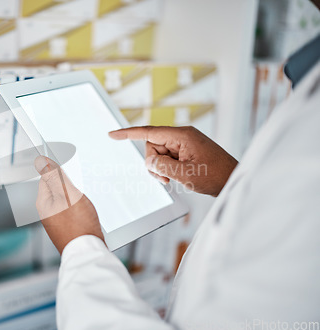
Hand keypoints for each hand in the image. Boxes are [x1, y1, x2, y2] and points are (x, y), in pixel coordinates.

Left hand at [34, 156, 103, 252]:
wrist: (88, 252)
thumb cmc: (79, 225)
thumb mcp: (68, 194)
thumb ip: (55, 177)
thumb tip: (42, 161)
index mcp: (43, 203)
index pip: (47, 178)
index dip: (59, 173)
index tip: (69, 174)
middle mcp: (47, 213)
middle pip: (57, 189)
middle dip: (69, 187)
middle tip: (79, 193)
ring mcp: (56, 222)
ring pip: (66, 201)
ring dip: (76, 199)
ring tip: (84, 206)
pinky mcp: (66, 229)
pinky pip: (72, 213)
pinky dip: (79, 210)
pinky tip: (86, 215)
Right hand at [109, 126, 237, 196]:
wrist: (234, 180)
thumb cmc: (215, 176)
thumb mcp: (185, 174)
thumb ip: (162, 166)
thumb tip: (149, 161)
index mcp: (182, 135)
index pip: (148, 132)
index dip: (128, 134)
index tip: (112, 134)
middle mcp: (182, 136)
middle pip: (152, 146)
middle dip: (154, 164)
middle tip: (167, 179)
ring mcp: (184, 143)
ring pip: (158, 155)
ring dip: (161, 169)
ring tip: (174, 180)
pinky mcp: (186, 151)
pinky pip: (167, 158)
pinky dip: (168, 169)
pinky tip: (177, 177)